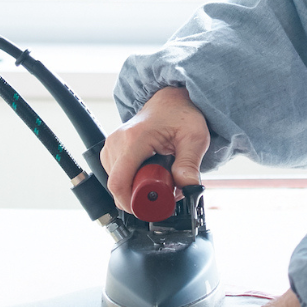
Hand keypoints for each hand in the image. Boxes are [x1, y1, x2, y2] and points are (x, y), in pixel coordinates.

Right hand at [101, 86, 209, 212]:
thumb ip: (190, 164)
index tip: (151, 207)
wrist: (171, 99)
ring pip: (116, 181)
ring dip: (137, 186)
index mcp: (134, 139)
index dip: (131, 203)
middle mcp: (117, 141)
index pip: (119, 183)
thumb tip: (187, 189)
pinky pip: (116, 174)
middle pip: (118, 185)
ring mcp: (111, 145)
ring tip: (159, 173)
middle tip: (165, 187)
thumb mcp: (195, 138)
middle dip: (140, 194)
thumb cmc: (182, 113)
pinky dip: (132, 178)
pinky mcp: (112, 149)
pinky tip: (149, 169)